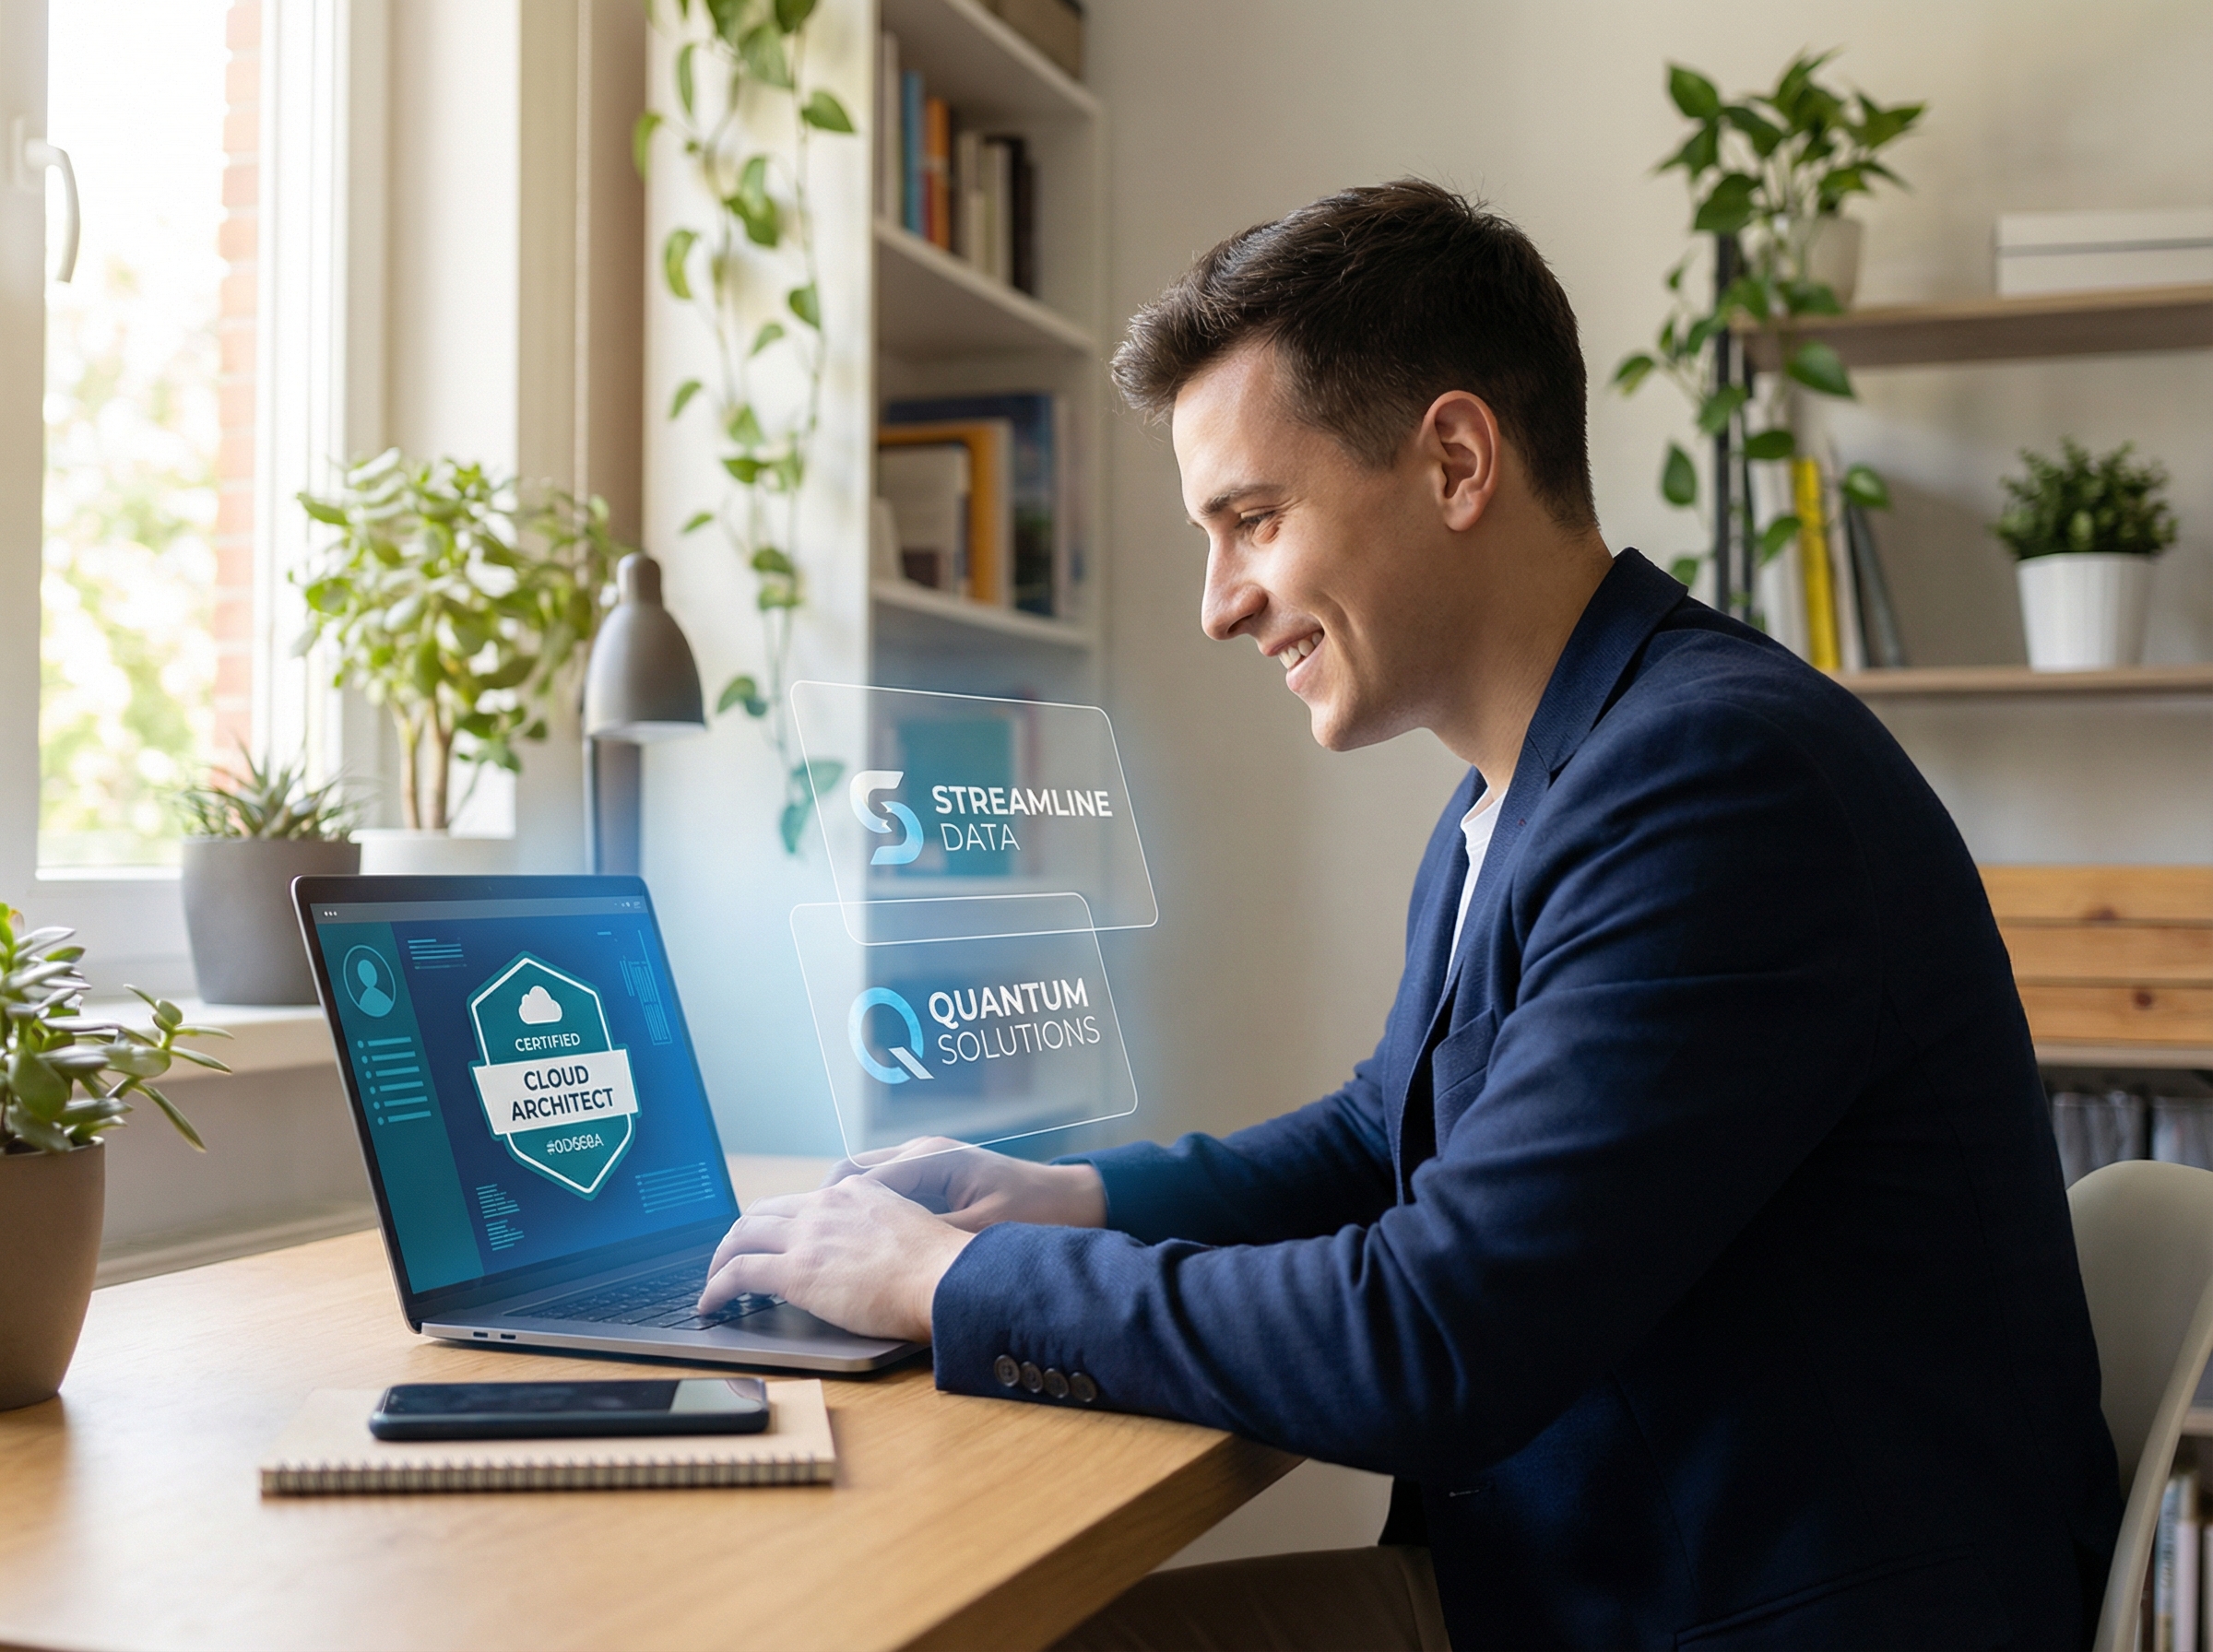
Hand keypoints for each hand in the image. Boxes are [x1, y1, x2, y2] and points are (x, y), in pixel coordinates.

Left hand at [696, 1177, 970, 1341]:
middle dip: (740, 1235)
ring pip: (742, 1236)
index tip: (772, 1239)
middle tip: (731, 1258)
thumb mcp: (908, 1228)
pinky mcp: (795, 1270)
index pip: (801, 1201)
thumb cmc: (940, 1267)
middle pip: (762, 1212)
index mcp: (854, 1193)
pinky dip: (715, 1288)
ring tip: (714, 1282)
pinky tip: (710, 1304)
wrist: (944, 1278)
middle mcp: (825, 1205)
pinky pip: (737, 1273)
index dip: (777, 1221)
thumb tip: (873, 1254)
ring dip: (721, 1259)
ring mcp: (808, 1235)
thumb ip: (881, 1230)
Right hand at [823, 1136, 1106, 1231]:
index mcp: (930, 1159)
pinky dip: (865, 1212)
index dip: (823, 1209)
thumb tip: (885, 1254)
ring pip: (864, 1181)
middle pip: (849, 1174)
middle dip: (820, 1207)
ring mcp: (928, 1162)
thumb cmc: (1036, 1215)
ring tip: (818, 1246)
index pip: (855, 1178)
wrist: (1078, 1201)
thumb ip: (932, 1238)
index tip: (797, 1238)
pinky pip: (886, 1190)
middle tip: (794, 1243)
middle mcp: (922, 1152)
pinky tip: (858, 1244)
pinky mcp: (937, 1178)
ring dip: (840, 1209)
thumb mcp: (982, 1234)